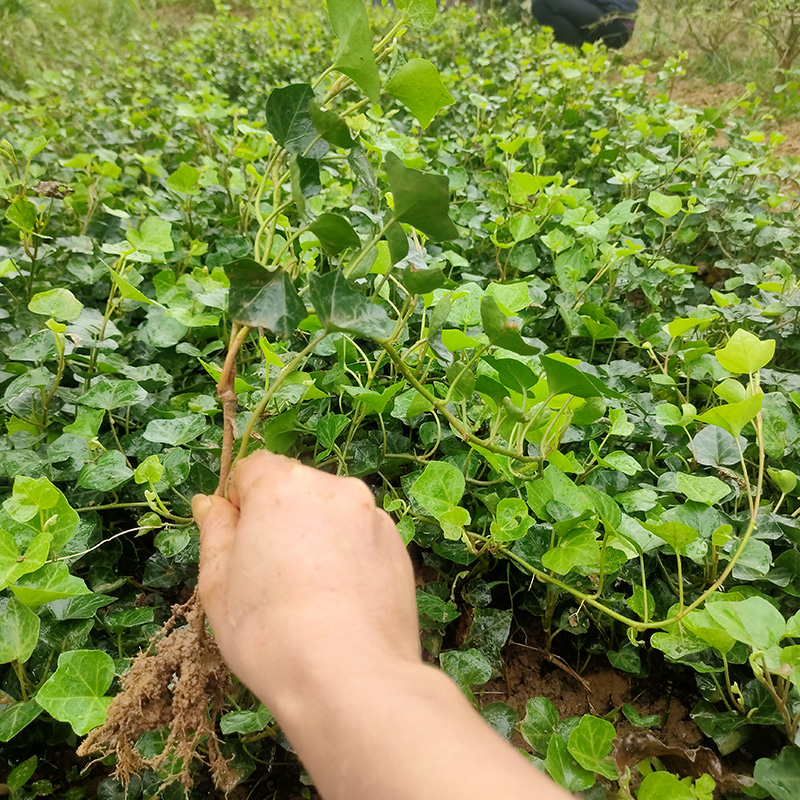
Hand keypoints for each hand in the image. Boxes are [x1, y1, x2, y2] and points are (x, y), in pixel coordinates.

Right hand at [192, 451, 419, 714]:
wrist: (350, 677)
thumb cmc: (269, 632)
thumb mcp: (218, 584)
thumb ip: (215, 531)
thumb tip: (210, 502)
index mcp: (283, 486)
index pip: (253, 467)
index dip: (240, 502)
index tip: (239, 545)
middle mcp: (334, 488)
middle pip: (295, 488)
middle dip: (279, 519)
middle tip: (271, 577)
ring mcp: (373, 515)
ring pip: (331, 513)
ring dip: (316, 535)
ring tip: (311, 594)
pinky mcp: (398, 545)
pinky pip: (361, 537)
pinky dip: (348, 556)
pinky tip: (342, 601)